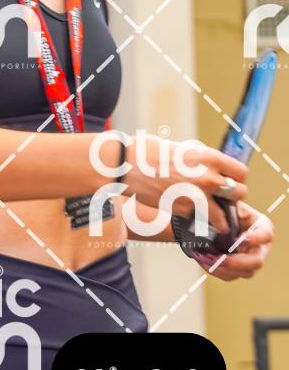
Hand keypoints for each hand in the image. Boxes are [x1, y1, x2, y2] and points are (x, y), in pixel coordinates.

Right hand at [124, 134, 248, 233]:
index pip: (241, 173)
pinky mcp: (183, 211)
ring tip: (215, 220)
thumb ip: (203, 161)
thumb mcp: (183, 149)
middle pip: (239, 193)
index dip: (236, 178)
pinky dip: (195, 218)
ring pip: (223, 216)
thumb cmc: (151, 152)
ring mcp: (197, 197)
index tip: (229, 180)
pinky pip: (198, 219)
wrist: (127, 166)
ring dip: (220, 218)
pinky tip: (187, 211)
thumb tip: (215, 170)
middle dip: (231, 198)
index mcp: (210, 158)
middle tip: (221, 198)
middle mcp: (208, 178)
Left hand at [192, 201, 273, 279]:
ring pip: (245, 272)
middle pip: (257, 261)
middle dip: (239, 262)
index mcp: (262, 228)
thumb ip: (233, 207)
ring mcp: (250, 260)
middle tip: (222, 259)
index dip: (255, 239)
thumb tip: (238, 213)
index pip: (265, 235)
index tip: (240, 239)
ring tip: (208, 260)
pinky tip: (205, 262)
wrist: (214, 220)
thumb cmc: (226, 209)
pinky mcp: (238, 269)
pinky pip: (230, 275)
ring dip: (226, 269)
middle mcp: (260, 247)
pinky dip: (217, 271)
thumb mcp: (230, 203)